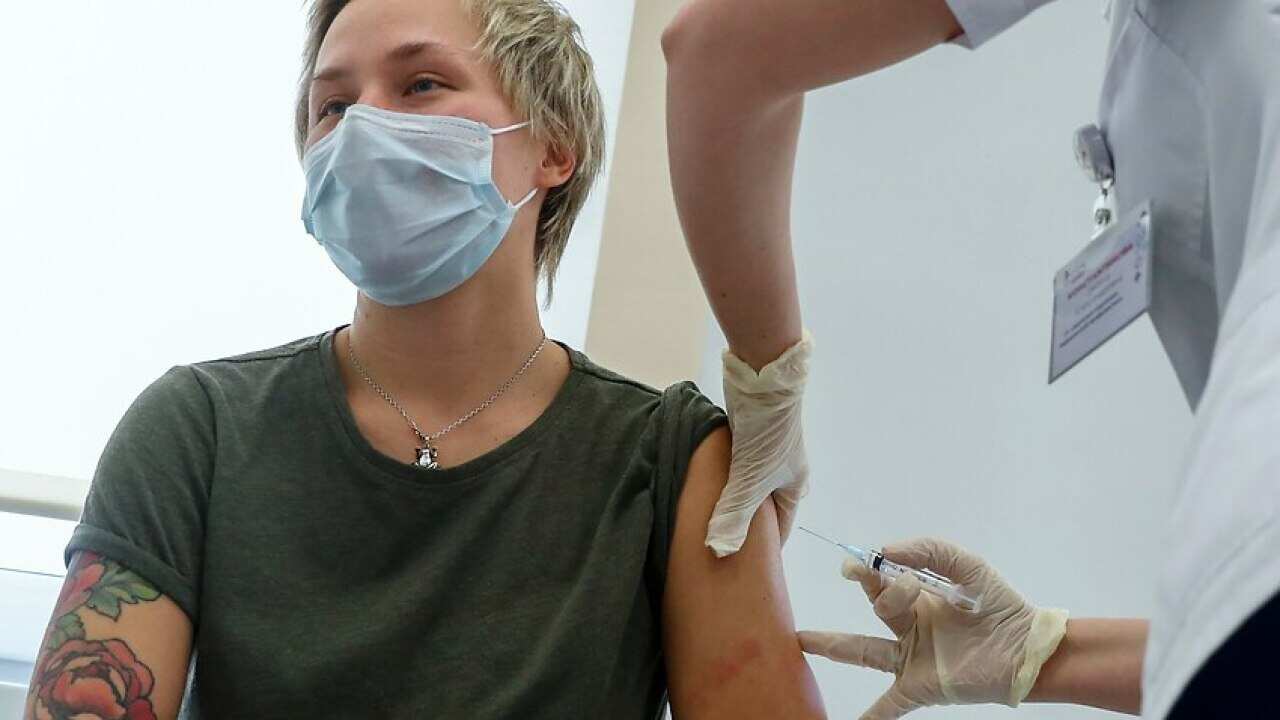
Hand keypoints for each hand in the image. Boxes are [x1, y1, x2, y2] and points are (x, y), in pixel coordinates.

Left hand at [704, 331, 812, 557]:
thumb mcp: (749, 482)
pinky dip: (724, 476)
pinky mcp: (750, 435)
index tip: (743, 564)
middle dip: (746, 523)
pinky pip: (736, 466)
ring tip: (709, 515)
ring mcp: (767, 452)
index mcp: (794, 485)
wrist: (764, 380)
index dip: (763, 546)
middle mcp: (785, 471)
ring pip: (748, 485)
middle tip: (721, 541)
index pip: (780, 526)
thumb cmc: (766, 436)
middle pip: (764, 506)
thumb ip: (733, 516)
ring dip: (732, 498)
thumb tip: (718, 553)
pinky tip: (706, 483)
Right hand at [799, 538, 1068, 718]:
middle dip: (861, 585)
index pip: (886, 578)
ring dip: (834, 646)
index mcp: (921, 597)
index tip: (877, 560)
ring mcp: (913, 657)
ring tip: (801, 641)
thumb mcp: (967, 565)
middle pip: (876, 606)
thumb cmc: (1000, 605)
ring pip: (866, 651)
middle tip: (849, 570)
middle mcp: (911, 627)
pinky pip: (889, 703)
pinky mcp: (922, 685)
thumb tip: (886, 551)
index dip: (877, 565)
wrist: (1029, 648)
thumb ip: (929, 551)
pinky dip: (871, 716)